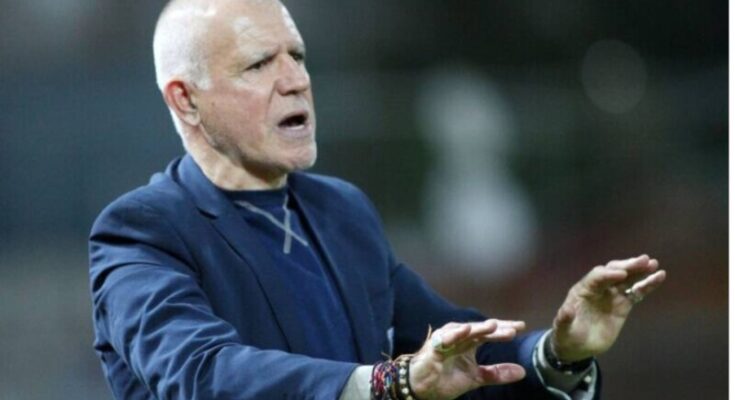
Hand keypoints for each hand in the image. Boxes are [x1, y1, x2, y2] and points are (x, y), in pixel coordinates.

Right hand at [408, 319, 526, 399]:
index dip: (504, 329)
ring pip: (465, 331)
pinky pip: (445, 338)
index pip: (489, 333)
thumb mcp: (476, 377)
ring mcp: (446, 340)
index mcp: (469, 342)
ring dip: (478, 328)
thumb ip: (497, 373)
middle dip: (496, 328)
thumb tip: (523, 371)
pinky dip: (455, 333)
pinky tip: (465, 329)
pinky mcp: (434, 347)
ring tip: (492, 325)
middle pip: (480, 330)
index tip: (521, 326)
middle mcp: (459, 337)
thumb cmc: (445, 378)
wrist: (421, 388)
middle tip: (513, 328)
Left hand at [551, 254, 666, 361]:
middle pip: (613, 272)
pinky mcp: (623, 304)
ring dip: (639, 271)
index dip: (608, 275)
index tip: (621, 275)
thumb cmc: (566, 335)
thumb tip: (566, 311)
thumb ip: (564, 320)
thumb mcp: (562, 329)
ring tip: (653, 264)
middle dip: (627, 266)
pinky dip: (647, 284)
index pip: (596, 277)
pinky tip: (660, 277)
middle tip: (643, 261)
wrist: (577, 345)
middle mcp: (598, 288)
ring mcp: (612, 295)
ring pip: (627, 279)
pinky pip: (636, 292)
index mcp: (582, 290)